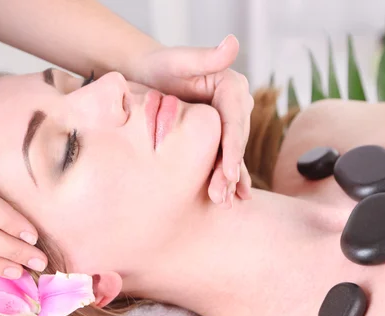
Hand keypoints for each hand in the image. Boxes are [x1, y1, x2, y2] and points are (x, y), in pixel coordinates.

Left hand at [130, 34, 253, 207]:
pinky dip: (227, 178)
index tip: (230, 171)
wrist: (148, 78)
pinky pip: (223, 158)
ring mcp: (228, 122)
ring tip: (224, 203)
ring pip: (231, 154)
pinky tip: (230, 198)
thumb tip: (233, 42)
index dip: (233, 148)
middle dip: (230, 171)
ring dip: (230, 180)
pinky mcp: (217, 135)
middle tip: (222, 196)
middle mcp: (236, 105)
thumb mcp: (178, 61)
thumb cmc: (159, 67)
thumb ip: (204, 57)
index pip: (234, 121)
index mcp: (231, 87)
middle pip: (235, 142)